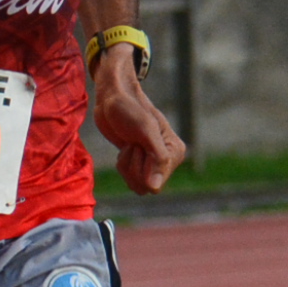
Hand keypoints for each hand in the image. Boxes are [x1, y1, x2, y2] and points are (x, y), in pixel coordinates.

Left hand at [93, 47, 186, 194]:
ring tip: (129, 143)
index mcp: (175, 152)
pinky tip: (125, 147)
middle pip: (145, 187)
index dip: (142, 167)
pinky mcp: (139, 162)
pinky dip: (122, 165)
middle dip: (132, 166)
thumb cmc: (129, 108)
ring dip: (126, 166)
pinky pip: (130, 179)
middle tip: (133, 142)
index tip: (139, 144)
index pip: (156, 183)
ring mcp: (152, 162)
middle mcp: (167, 160)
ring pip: (136, 185)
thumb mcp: (146, 130)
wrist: (112, 98)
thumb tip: (155, 188)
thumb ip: (157, 159)